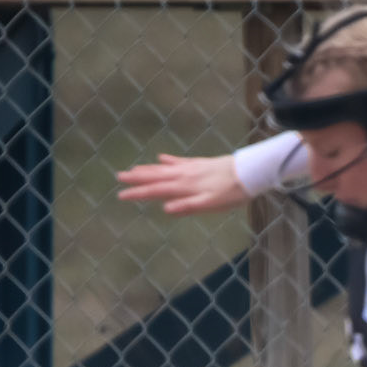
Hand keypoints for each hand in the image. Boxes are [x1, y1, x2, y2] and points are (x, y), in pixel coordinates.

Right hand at [116, 153, 247, 214]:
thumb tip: (165, 209)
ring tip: (133, 168)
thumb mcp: (210, 204)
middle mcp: (184, 176)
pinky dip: (168, 160)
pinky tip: (160, 157)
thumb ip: (188, 206)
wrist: (248, 173)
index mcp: (184, 187)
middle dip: (136, 178)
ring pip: (164, 168)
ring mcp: (191, 168)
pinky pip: (179, 161)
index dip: (138, 193)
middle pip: (155, 177)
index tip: (121, 195)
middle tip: (119, 176)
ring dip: (148, 169)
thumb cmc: (231, 193)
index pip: (156, 191)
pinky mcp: (199, 164)